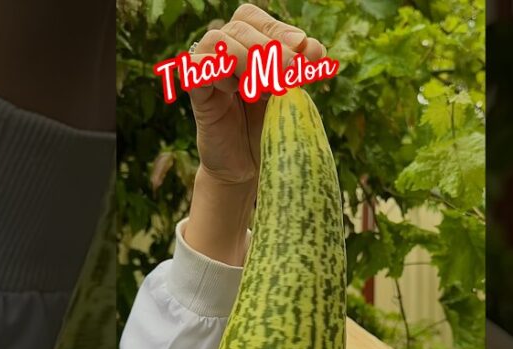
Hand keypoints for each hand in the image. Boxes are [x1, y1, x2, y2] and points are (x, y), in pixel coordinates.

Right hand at [184, 4, 325, 265]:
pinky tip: (238, 92)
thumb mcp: (293, 94)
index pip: (255, 16)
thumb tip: (314, 47)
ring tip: (267, 88)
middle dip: (270, 47)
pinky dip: (221, 74)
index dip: (279, 29)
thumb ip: (302, 70)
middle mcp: (226, 52)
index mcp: (249, 44)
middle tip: (290, 75)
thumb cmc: (272, 128)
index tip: (304, 50)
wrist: (251, 167)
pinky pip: (199, 68)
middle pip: (240, 26)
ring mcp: (210, 71)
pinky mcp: (198, 94)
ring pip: (219, 40)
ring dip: (248, 59)